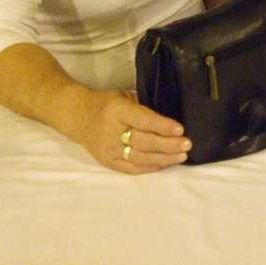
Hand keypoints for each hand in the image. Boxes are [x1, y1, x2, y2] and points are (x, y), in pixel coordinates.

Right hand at [75, 90, 191, 173]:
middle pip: (143, 141)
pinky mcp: (107, 162)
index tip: (180, 129)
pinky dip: (150, 167)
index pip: (142, 120)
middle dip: (168, 145)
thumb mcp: (123, 96)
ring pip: (140, 158)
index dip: (162, 125)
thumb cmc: (107, 103)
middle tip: (187, 145)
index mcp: (116, 110)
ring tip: (181, 156)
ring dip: (163, 158)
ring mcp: (108, 150)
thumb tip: (168, 122)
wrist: (78, 117)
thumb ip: (142, 108)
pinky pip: (132, 168)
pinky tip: (165, 164)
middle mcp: (111, 131)